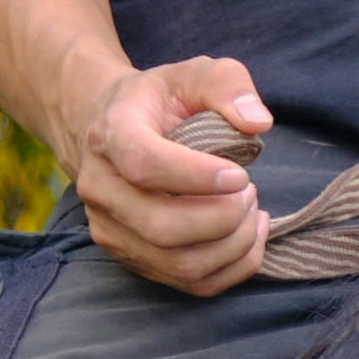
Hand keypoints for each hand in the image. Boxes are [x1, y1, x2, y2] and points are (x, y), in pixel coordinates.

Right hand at [63, 51, 274, 294]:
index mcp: (111, 134)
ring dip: (234, 244)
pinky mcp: (132, 260)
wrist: (112, 130)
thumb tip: (257, 122)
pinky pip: (191, 284)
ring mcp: (111, 231)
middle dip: (224, 217)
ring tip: (250, 209)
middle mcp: (100, 189)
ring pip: (180, 264)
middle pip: (163, 227)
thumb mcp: (193, 75)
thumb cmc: (160, 102)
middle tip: (249, 189)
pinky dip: (234, 267)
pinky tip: (248, 234)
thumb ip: (227, 85)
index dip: (198, 177)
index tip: (239, 173)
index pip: (144, 165)